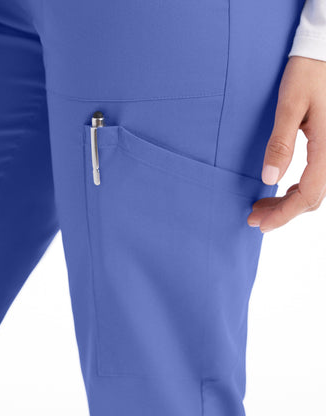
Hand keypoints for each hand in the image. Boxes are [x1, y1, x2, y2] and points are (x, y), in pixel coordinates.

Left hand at [247, 55, 325, 232]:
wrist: (323, 51)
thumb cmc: (307, 74)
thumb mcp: (289, 106)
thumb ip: (281, 143)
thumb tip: (270, 179)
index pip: (309, 193)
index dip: (285, 213)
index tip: (261, 223)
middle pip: (312, 197)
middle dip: (282, 211)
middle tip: (254, 218)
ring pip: (314, 189)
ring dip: (287, 202)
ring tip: (260, 207)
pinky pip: (316, 176)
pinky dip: (295, 189)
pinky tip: (280, 189)